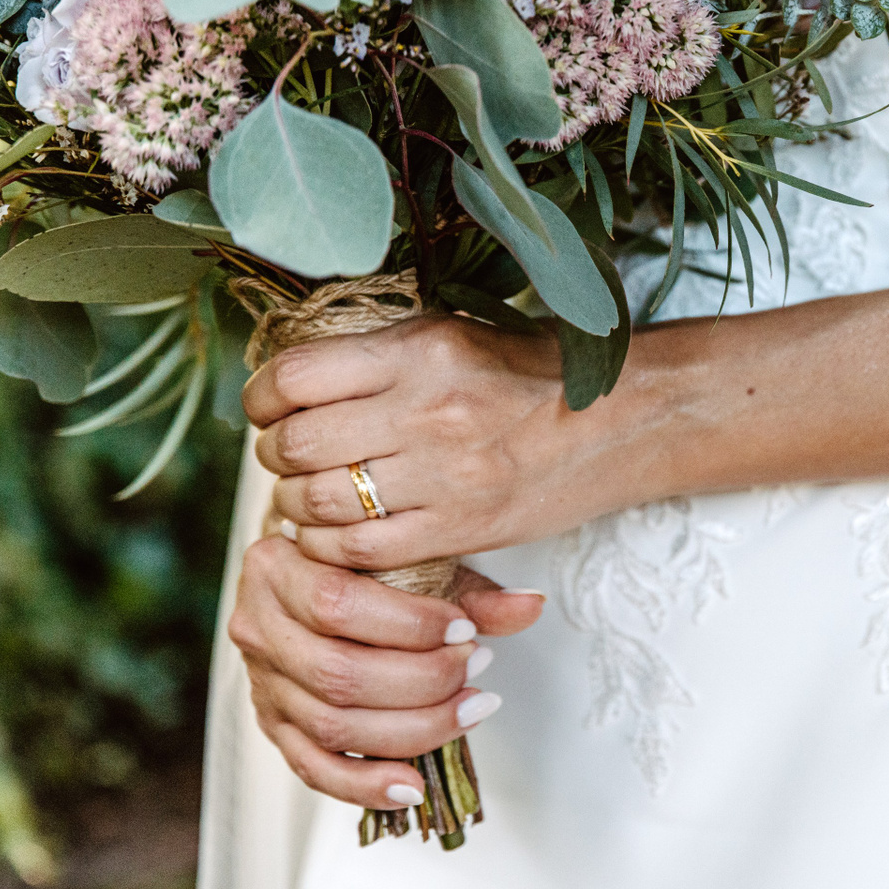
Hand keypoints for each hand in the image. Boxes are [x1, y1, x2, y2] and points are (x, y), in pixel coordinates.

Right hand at [227, 532, 543, 807]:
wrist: (308, 572)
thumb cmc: (362, 563)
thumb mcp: (409, 558)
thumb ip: (466, 586)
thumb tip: (531, 605)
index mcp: (278, 566)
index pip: (338, 604)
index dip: (409, 625)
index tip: (467, 631)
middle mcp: (258, 626)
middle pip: (339, 674)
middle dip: (422, 680)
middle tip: (478, 667)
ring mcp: (263, 683)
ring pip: (333, 725)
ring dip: (413, 728)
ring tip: (471, 709)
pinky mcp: (274, 727)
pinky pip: (314, 769)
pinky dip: (365, 785)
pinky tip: (415, 784)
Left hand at [244, 315, 652, 571]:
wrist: (627, 418)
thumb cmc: (540, 374)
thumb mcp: (457, 338)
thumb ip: (380, 356)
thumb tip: (294, 382)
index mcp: (421, 349)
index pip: (294, 376)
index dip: (261, 397)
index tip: (268, 406)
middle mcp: (427, 409)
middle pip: (296, 444)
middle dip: (277, 455)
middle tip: (290, 456)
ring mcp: (444, 475)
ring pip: (318, 502)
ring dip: (298, 504)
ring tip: (314, 496)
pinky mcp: (462, 528)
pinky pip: (359, 549)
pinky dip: (333, 546)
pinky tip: (344, 532)